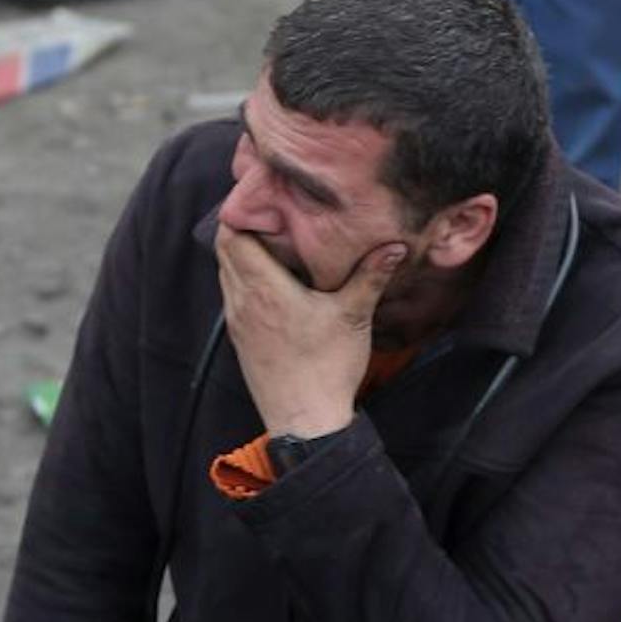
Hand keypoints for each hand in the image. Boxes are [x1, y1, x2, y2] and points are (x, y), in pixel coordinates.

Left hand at [215, 226, 405, 437]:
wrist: (304, 420)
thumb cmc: (326, 368)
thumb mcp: (353, 317)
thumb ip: (370, 276)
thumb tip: (395, 245)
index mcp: (264, 288)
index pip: (232, 234)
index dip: (244, 212)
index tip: (268, 201)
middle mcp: (242, 300)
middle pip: (225, 248)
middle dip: (245, 228)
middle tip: (275, 218)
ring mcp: (237, 320)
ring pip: (227, 271)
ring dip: (244, 255)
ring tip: (276, 246)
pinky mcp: (240, 338)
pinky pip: (233, 295)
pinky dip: (246, 280)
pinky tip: (275, 284)